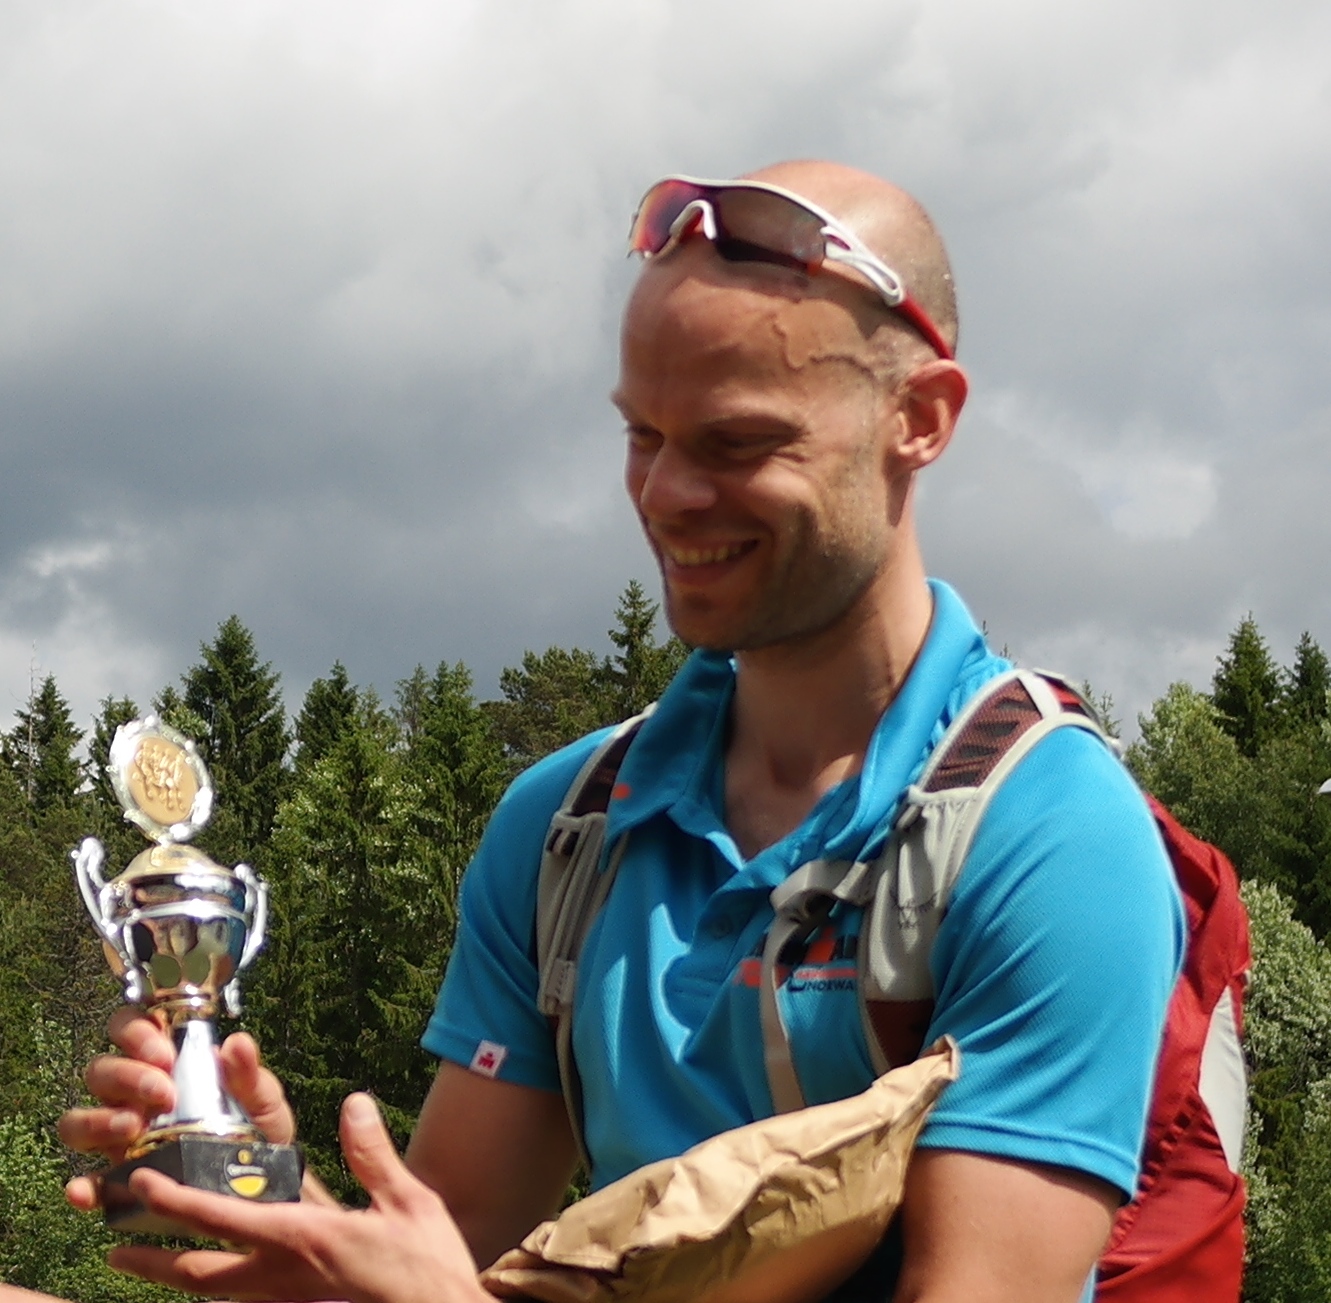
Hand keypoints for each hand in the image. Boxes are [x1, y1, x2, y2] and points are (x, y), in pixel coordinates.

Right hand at [60, 1008, 298, 1211]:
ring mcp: (119, 1138)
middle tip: (163, 1094)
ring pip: (79, 1120)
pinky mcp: (119, 1182)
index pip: (129, 1028)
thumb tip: (237, 1043)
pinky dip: (82, 1187)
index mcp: (164, 1063)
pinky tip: (85, 1191)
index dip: (136, 1033)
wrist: (261, 1187)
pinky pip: (89, 1184)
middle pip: (101, 1071)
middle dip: (126, 1076)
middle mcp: (132, 1095)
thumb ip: (249, 1074)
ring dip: (97, 1121)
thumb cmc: (256, 1129)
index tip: (166, 1054)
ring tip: (132, 1129)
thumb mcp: (261, 1099)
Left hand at [108, 1092, 489, 1302]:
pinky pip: (250, 1301)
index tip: (141, 1181)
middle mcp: (285, 1277)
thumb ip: (373, 1154)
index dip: (177, 1201)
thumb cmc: (428, 1270)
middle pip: (201, 1275)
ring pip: (217, 1294)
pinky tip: (225, 1278)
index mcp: (305, 1239)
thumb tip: (353, 1102)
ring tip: (145, 1264)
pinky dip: (224, 1289)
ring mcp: (290, 1302)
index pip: (225, 1218)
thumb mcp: (409, 1202)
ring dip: (177, 1278)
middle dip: (152, 1261)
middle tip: (113, 1246)